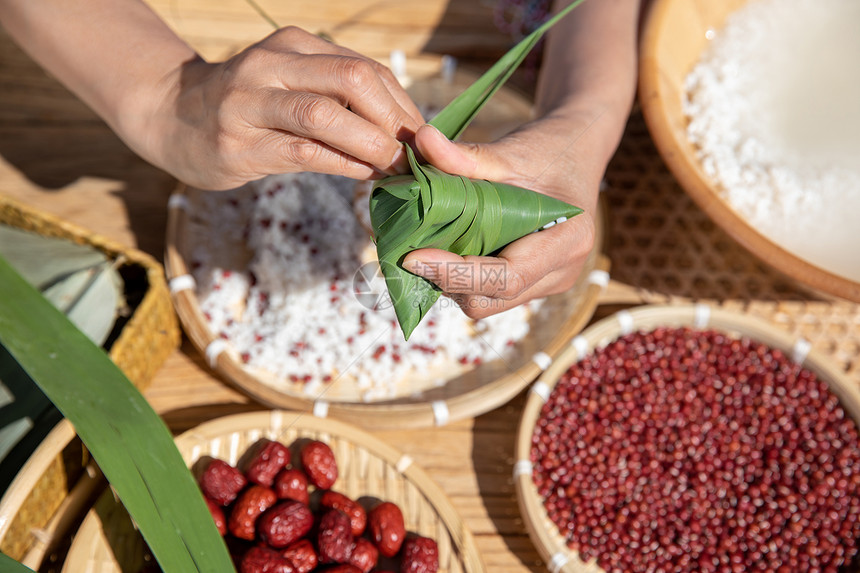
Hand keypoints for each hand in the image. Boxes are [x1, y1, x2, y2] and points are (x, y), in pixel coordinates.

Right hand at [146, 27, 423, 189]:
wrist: (170, 116)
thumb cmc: (247, 105)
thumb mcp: (289, 82)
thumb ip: (336, 96)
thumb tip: (402, 131)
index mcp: (293, 44)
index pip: (365, 68)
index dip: (402, 105)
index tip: (422, 138)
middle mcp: (271, 65)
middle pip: (351, 80)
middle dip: (392, 120)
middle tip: (413, 154)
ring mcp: (250, 103)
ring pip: (325, 115)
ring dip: (370, 144)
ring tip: (393, 167)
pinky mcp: (239, 144)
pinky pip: (302, 152)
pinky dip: (342, 164)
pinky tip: (363, 175)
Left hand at [402, 110, 610, 318]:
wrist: (574, 154)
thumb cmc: (548, 150)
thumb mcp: (510, 151)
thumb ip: (466, 156)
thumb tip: (420, 140)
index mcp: (568, 241)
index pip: (506, 276)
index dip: (456, 272)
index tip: (413, 257)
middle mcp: (562, 272)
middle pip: (491, 299)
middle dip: (446, 280)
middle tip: (407, 251)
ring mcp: (548, 282)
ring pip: (485, 302)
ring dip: (450, 282)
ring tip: (421, 249)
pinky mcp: (532, 284)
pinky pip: (488, 293)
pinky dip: (460, 277)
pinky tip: (441, 249)